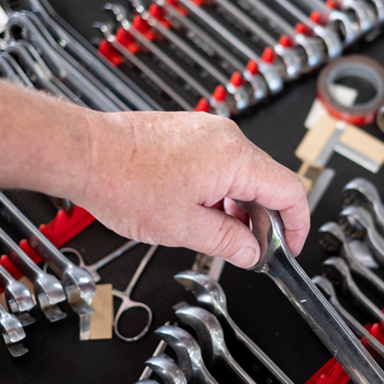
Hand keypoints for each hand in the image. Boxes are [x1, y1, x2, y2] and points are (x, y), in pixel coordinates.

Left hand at [71, 111, 309, 267]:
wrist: (86, 153)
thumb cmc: (123, 180)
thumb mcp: (183, 227)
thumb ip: (228, 242)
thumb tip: (252, 252)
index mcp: (234, 158)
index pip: (289, 190)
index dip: (296, 224)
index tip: (290, 246)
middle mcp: (227, 137)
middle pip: (268, 181)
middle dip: (264, 220)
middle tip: (249, 248)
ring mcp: (209, 131)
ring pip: (245, 174)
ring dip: (240, 206)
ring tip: (217, 232)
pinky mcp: (193, 133)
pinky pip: (224, 163)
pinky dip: (223, 190)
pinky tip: (203, 210)